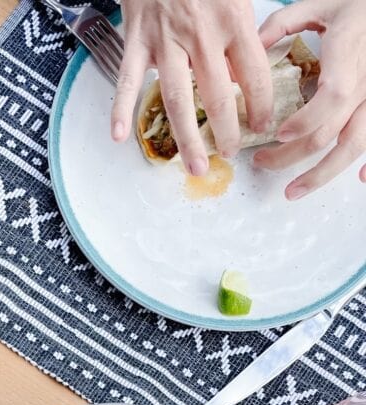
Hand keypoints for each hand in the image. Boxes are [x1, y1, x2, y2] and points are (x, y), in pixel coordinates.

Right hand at [111, 0, 273, 174]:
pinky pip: (127, 80)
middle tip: (229, 154)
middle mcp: (201, 34)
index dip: (260, 106)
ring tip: (195, 167)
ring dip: (188, 139)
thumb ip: (241, 34)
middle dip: (226, 132)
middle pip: (218, 95)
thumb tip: (247, 73)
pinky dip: (120, 108)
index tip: (261, 126)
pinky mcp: (137, 42)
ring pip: (179, 99)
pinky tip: (119, 136)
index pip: (254, 74)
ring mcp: (166, 41)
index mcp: (233, 20)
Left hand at [254, 0, 365, 197]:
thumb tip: (245, 55)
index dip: (307, 120)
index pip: (332, 96)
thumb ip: (282, 25)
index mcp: (348, 53)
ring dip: (321, 174)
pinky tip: (356, 180)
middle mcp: (365, 81)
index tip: (280, 134)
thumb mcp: (321, 4)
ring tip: (293, 191)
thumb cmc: (357, 7)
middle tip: (263, 162)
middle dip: (292, 154)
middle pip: (330, 131)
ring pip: (353, 145)